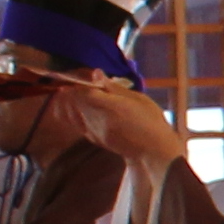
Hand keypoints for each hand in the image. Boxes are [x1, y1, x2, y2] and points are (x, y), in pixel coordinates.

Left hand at [57, 77, 177, 167]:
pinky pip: (77, 123)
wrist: (152, 150)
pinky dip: (76, 114)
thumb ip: (114, 87)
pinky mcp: (94, 139)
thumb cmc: (150, 121)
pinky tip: (84, 109)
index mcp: (111, 106)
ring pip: (72, 113)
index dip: (80, 82)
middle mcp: (98, 120)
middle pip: (73, 102)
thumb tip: (96, 73)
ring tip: (78, 95)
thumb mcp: (138, 98)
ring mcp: (94, 131)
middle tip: (79, 84)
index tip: (84, 77)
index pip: (83, 92)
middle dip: (73, 91)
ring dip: (72, 102)